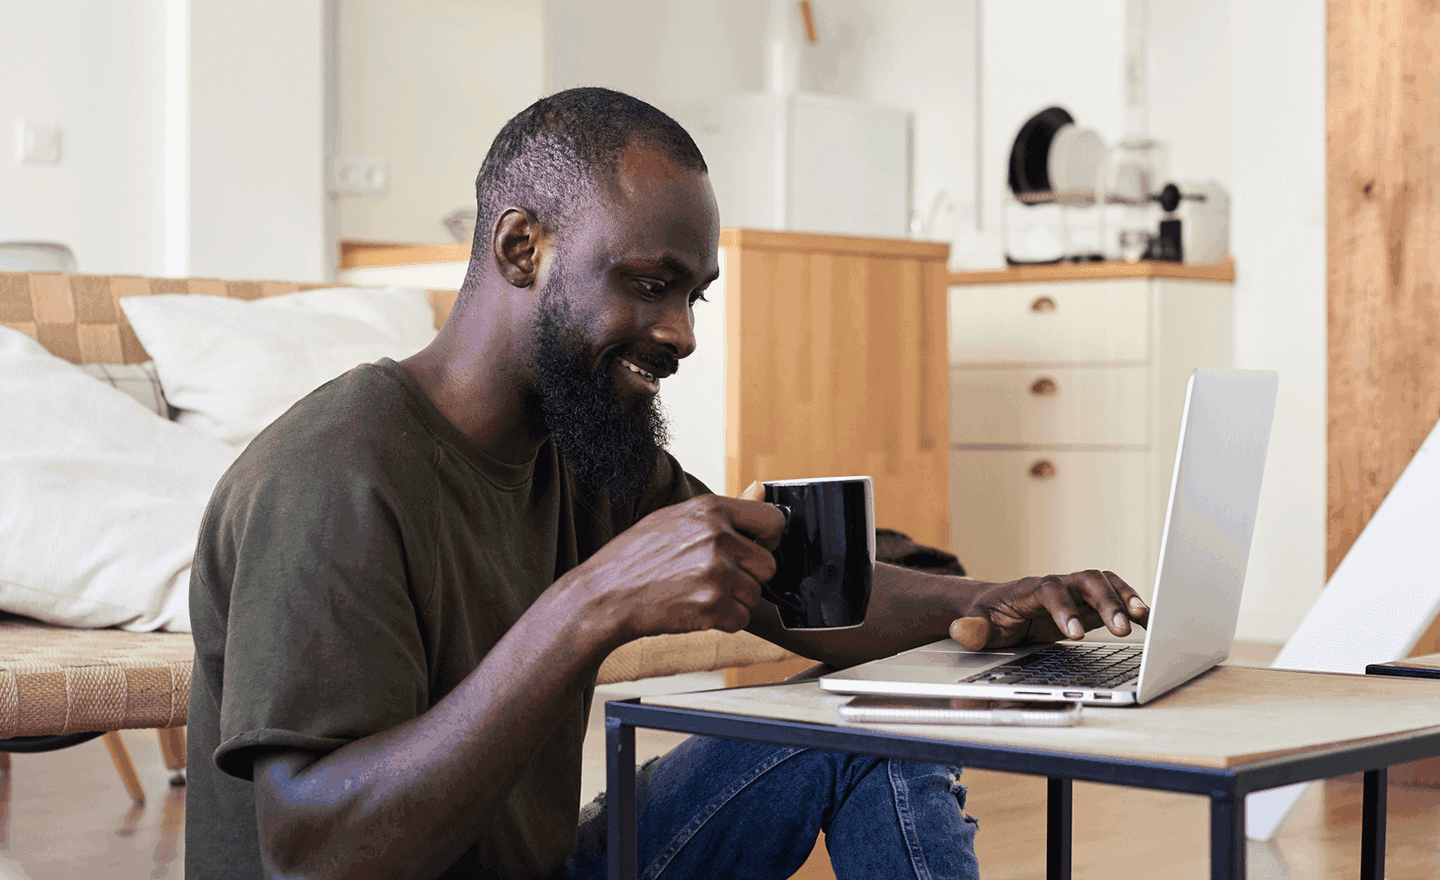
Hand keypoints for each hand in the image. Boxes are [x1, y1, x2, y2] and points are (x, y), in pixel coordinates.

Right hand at [568, 493, 785, 641]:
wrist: (604, 595)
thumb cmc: (636, 556)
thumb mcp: (676, 518)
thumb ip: (724, 509)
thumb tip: (761, 490)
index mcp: (710, 510)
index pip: (773, 521)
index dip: (768, 540)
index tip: (756, 548)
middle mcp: (718, 538)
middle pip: (768, 566)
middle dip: (747, 577)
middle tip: (714, 578)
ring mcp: (716, 573)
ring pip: (755, 595)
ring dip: (733, 600)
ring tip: (697, 592)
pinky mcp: (712, 606)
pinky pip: (741, 619)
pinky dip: (723, 621)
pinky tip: (695, 609)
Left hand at [948, 570, 1149, 650]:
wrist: (997, 606)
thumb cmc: (989, 617)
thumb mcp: (976, 625)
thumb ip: (971, 630)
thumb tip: (961, 630)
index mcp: (1030, 589)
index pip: (1050, 590)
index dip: (1064, 608)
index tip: (1076, 633)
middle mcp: (1058, 584)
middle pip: (1085, 580)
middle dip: (1104, 602)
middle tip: (1119, 628)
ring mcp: (1077, 591)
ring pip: (1105, 583)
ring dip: (1125, 598)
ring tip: (1143, 619)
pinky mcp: (1091, 603)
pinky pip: (1118, 598)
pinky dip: (1135, 606)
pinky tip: (1152, 623)